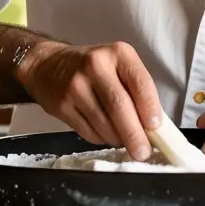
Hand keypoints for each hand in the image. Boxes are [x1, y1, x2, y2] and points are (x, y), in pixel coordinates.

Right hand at [16, 41, 162, 160]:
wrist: (49, 65)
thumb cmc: (92, 67)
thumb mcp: (118, 65)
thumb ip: (136, 90)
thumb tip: (153, 127)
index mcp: (118, 53)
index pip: (140, 83)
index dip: (150, 108)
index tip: (155, 127)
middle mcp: (96, 66)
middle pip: (120, 106)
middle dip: (134, 134)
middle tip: (143, 151)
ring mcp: (76, 86)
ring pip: (104, 124)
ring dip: (118, 139)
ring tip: (124, 140)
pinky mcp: (63, 106)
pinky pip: (89, 132)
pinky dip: (102, 139)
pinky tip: (105, 134)